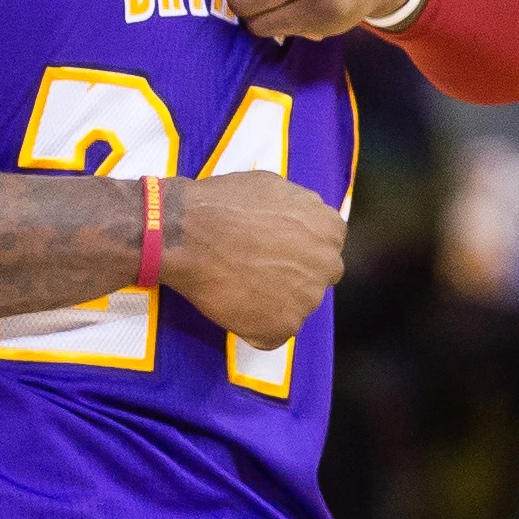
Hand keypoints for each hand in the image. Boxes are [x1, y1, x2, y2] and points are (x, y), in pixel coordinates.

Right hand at [162, 171, 345, 349]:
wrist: (188, 233)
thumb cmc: (225, 203)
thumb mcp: (276, 187)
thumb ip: (300, 210)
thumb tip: (301, 223)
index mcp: (330, 229)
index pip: (326, 246)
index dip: (298, 248)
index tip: (275, 249)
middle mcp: (327, 265)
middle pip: (316, 277)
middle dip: (292, 275)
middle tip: (257, 269)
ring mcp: (307, 299)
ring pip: (295, 306)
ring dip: (273, 300)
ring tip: (239, 285)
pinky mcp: (283, 327)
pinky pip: (271, 331)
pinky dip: (253, 323)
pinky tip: (232, 302)